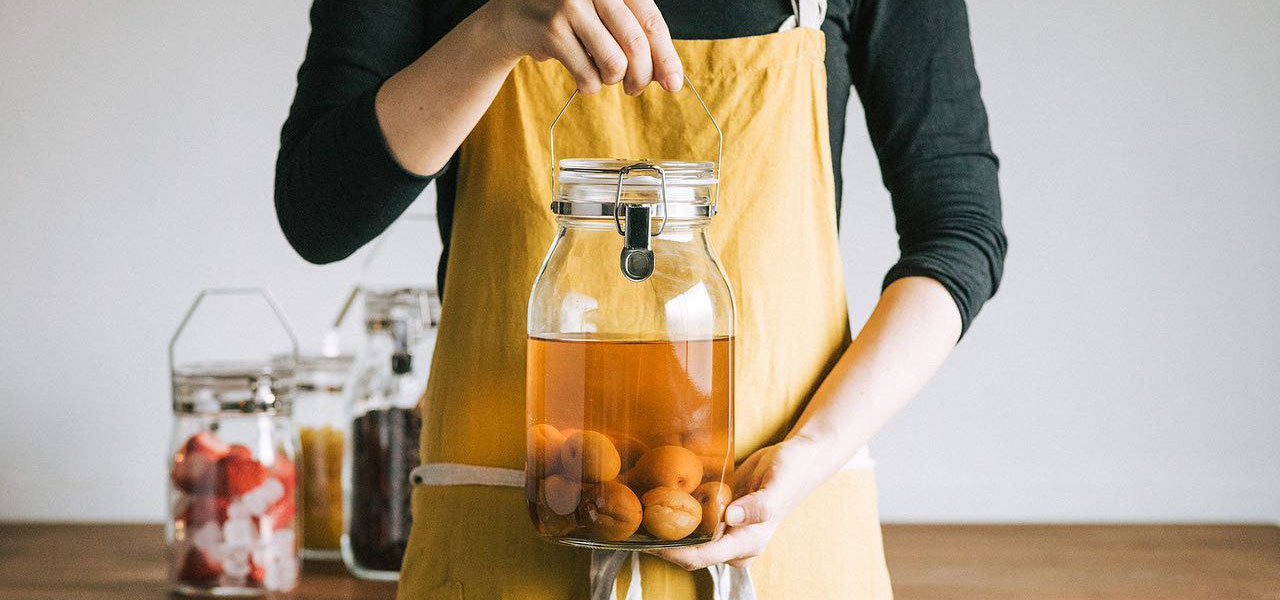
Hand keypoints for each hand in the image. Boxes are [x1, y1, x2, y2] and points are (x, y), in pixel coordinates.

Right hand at [484, 0, 682, 93]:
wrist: (515, 14)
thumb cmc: (570, 16)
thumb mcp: (606, 13)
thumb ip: (636, 36)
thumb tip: (670, 77)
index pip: (651, 21)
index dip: (666, 56)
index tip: (673, 83)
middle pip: (636, 44)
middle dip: (642, 76)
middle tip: (635, 89)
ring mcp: (571, 7)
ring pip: (614, 63)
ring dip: (613, 80)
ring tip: (603, 76)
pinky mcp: (552, 32)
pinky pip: (587, 75)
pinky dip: (589, 86)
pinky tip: (582, 77)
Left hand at [647, 437, 830, 569]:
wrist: (801, 458)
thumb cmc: (793, 472)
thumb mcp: (780, 484)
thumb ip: (759, 505)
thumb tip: (730, 518)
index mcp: (748, 542)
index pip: (703, 556)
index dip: (673, 553)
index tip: (648, 541)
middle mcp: (735, 542)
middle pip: (691, 552)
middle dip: (663, 543)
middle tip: (632, 525)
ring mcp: (728, 529)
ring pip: (691, 537)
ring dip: (667, 529)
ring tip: (637, 513)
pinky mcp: (722, 515)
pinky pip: (696, 519)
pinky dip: (678, 513)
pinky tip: (656, 500)